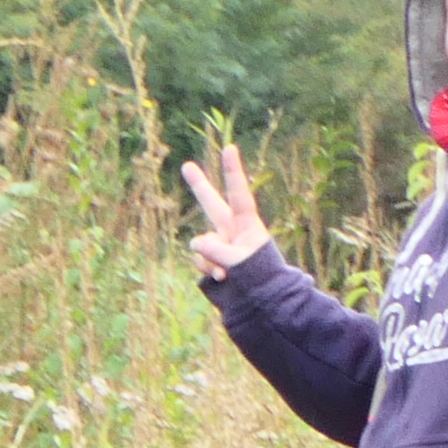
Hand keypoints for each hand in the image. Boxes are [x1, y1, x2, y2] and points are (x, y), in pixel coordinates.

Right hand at [179, 142, 271, 276]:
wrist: (260, 300)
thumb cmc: (258, 277)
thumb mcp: (239, 261)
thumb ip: (215, 249)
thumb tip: (196, 243)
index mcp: (247, 224)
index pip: (238, 194)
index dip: (232, 172)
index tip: (229, 148)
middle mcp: (231, 229)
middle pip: (211, 205)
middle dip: (199, 186)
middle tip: (186, 166)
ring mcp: (220, 243)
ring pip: (201, 244)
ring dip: (210, 260)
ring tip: (227, 274)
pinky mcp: (210, 258)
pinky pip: (199, 259)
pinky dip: (207, 269)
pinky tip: (220, 278)